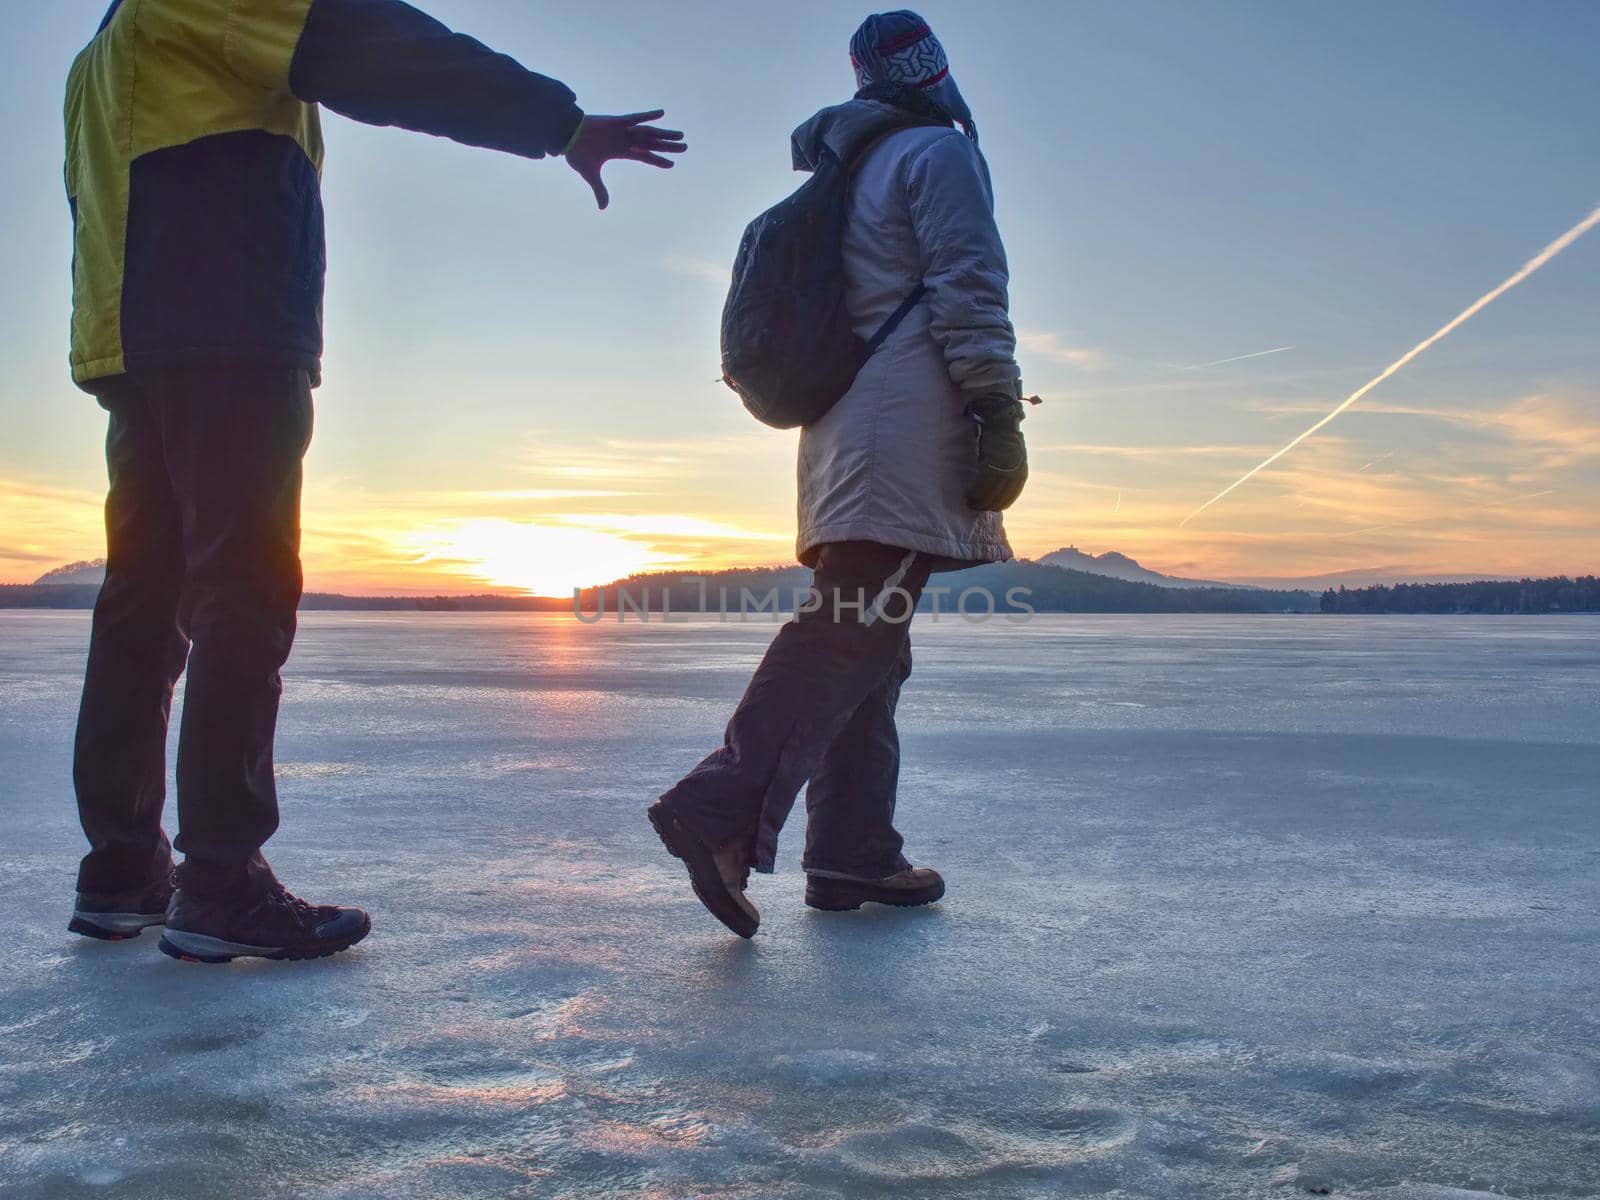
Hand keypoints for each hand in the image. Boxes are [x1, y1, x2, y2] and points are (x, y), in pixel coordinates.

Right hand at [565, 110, 685, 209]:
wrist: (565, 136)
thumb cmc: (576, 152)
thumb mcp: (590, 174)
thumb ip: (599, 190)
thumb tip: (603, 208)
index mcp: (621, 151)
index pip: (644, 156)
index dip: (658, 160)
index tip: (672, 163)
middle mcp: (625, 140)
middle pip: (652, 143)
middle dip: (668, 146)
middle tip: (685, 147)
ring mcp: (622, 130)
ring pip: (649, 132)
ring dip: (665, 133)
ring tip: (681, 135)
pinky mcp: (616, 121)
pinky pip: (635, 118)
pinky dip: (648, 116)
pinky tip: (662, 113)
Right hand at [965, 394, 1028, 511]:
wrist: (1001, 421)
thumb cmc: (1004, 440)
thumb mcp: (1011, 459)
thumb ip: (1008, 474)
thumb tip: (1000, 490)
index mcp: (1021, 473)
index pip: (1010, 496)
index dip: (998, 505)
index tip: (989, 509)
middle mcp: (1014, 472)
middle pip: (999, 496)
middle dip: (987, 504)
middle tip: (976, 507)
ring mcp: (1002, 468)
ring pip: (989, 491)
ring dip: (979, 499)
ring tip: (970, 502)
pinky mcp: (990, 462)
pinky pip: (981, 482)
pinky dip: (975, 490)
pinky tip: (969, 493)